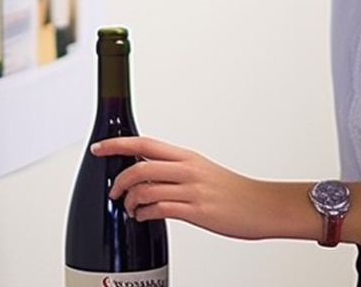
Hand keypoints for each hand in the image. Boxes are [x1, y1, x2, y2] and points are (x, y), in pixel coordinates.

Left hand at [91, 136, 316, 241]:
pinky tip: (143, 217)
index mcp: (186, 156)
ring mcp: (191, 190)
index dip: (117, 144)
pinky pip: (159, 209)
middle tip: (113, 191)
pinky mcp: (196, 211)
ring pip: (146, 189)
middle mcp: (186, 169)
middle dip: (119, 180)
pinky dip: (143, 214)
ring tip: (130, 208)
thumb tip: (150, 169)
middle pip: (140, 166)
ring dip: (130, 201)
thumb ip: (176, 168)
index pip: (145, 143)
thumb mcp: (201, 170)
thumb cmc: (232, 190)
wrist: (261, 205)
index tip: (98, 147)